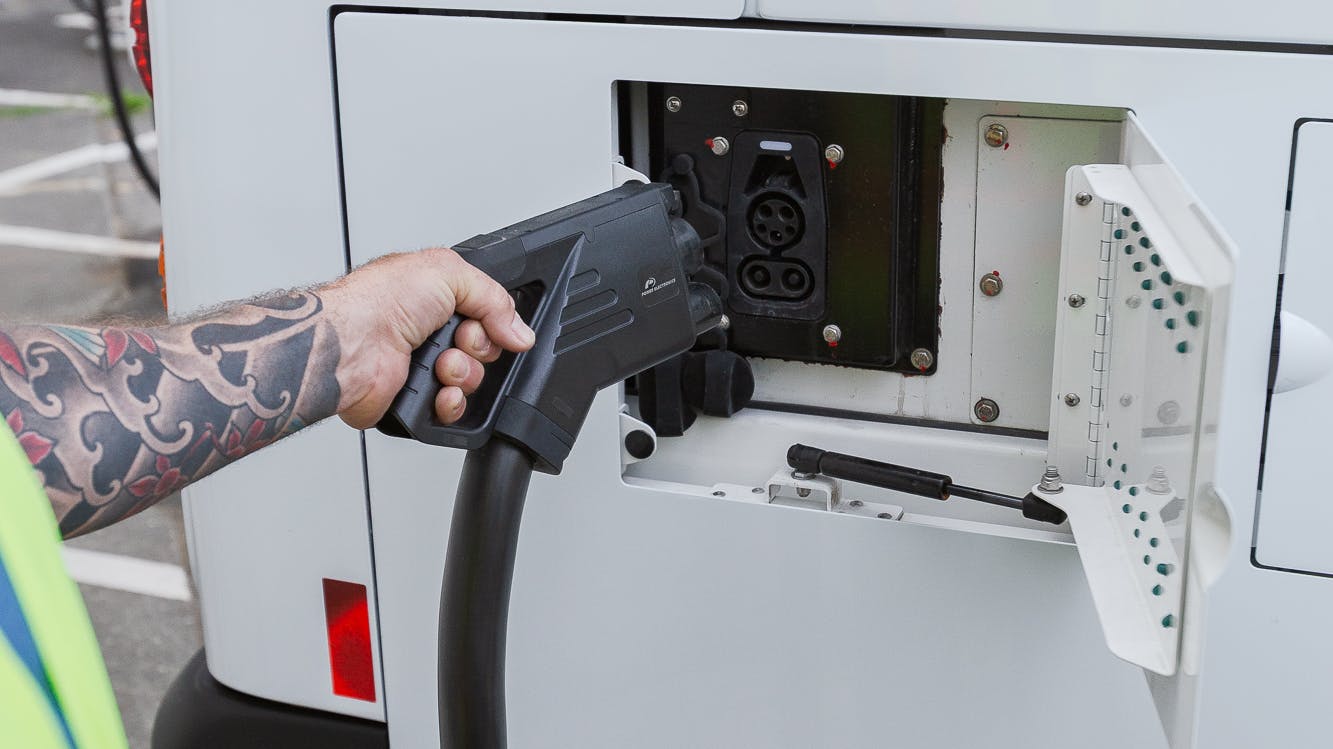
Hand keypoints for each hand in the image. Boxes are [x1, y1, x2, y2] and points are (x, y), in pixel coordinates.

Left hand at [323, 248, 535, 428]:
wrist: (350, 344)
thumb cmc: (376, 301)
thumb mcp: (448, 272)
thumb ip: (495, 297)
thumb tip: (521, 331)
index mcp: (435, 297)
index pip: (486, 314)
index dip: (493, 320)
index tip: (486, 321)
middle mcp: (428, 332)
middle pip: (484, 349)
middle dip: (478, 347)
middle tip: (457, 339)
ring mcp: (421, 367)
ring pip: (471, 381)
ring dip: (463, 374)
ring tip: (440, 364)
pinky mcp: (413, 401)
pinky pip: (453, 410)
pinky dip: (451, 403)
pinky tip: (438, 391)